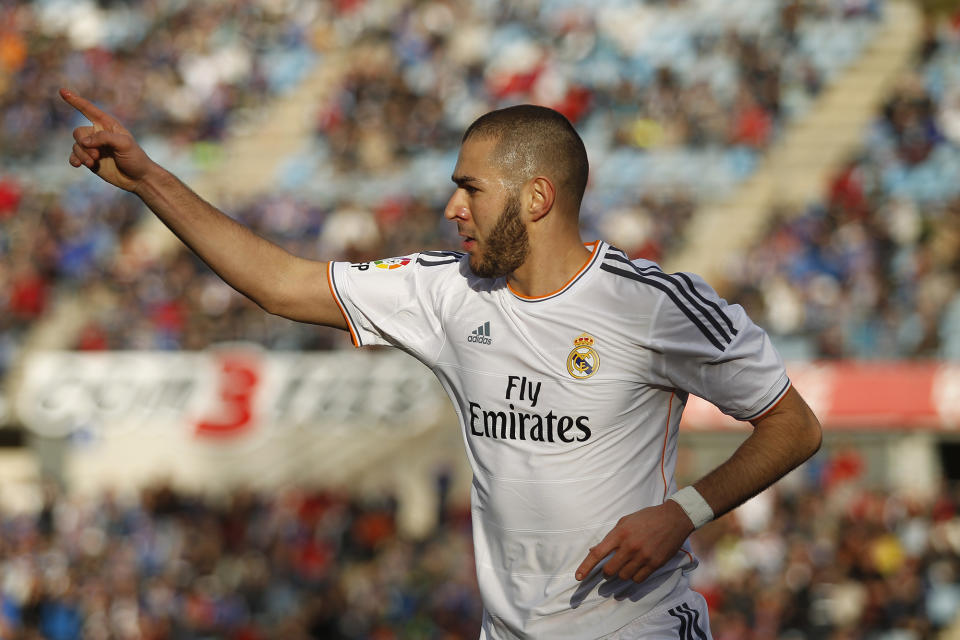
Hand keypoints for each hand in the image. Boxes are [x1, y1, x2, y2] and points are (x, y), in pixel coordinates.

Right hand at [59, 88, 154, 192]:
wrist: (138, 178)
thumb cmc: (135, 158)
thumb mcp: (124, 144)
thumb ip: (104, 138)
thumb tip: (84, 141)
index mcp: (108, 125)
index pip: (89, 110)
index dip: (75, 100)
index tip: (62, 91)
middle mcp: (98, 134)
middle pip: (79, 132)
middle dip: (84, 144)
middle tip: (96, 155)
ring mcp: (93, 148)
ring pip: (76, 146)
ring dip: (82, 155)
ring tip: (93, 163)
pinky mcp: (89, 160)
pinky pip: (74, 156)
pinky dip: (75, 160)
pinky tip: (78, 165)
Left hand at [575, 501, 693, 583]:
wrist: (674, 518)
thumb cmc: (647, 518)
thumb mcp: (625, 521)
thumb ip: (611, 537)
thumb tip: (594, 550)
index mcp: (620, 534)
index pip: (598, 553)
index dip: (586, 567)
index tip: (578, 577)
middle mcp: (630, 546)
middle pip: (610, 570)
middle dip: (607, 572)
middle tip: (609, 568)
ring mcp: (643, 556)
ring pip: (624, 576)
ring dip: (621, 574)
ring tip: (627, 565)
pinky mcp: (655, 564)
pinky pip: (638, 579)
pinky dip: (634, 577)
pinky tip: (637, 569)